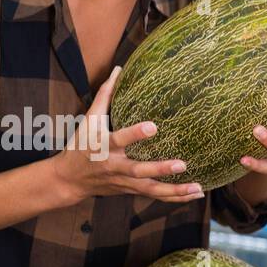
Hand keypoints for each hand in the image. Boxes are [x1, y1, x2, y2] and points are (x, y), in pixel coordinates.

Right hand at [52, 66, 206, 204]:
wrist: (69, 180)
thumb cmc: (80, 145)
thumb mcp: (88, 120)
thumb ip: (105, 95)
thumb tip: (119, 69)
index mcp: (103, 146)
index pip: (120, 139)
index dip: (135, 134)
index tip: (153, 126)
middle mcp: (114, 166)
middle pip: (139, 170)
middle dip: (160, 169)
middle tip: (182, 164)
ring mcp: (123, 181)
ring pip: (150, 189)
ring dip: (174, 190)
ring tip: (197, 188)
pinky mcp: (130, 190)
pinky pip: (153, 195)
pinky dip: (174, 197)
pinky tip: (194, 194)